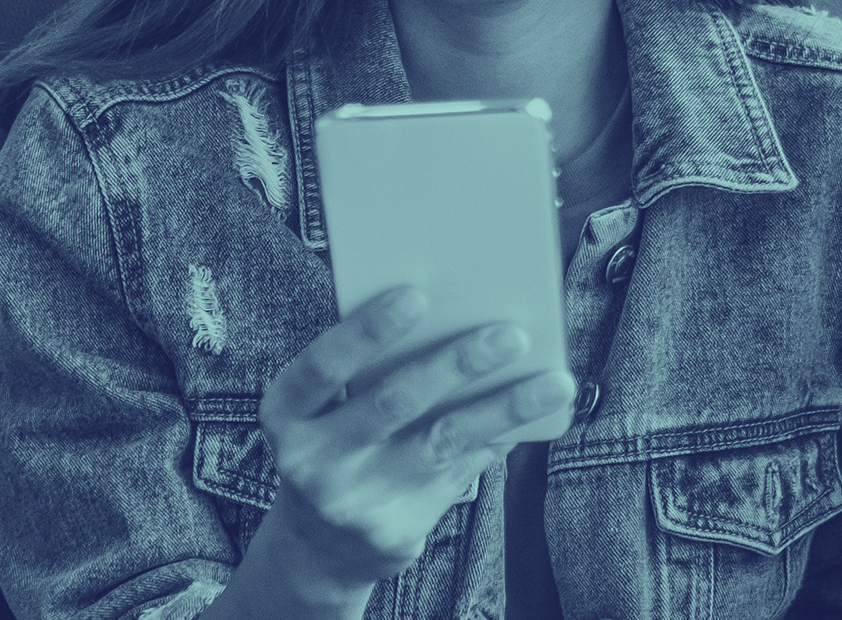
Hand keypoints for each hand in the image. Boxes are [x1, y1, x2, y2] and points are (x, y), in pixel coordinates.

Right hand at [253, 287, 572, 591]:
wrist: (318, 548)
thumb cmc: (335, 447)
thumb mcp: (325, 412)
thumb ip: (367, 370)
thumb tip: (457, 318)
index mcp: (285, 414)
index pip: (323, 366)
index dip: (367, 330)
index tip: (418, 294)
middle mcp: (311, 461)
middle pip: (394, 401)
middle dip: (458, 363)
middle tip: (512, 334)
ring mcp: (353, 502)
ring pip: (442, 442)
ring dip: (504, 408)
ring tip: (555, 382)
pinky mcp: (395, 533)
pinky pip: (459, 474)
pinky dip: (498, 440)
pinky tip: (534, 417)